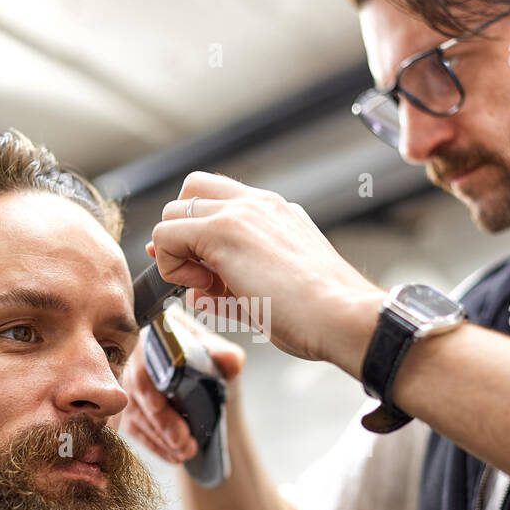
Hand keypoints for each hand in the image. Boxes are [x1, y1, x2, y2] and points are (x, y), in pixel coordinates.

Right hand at [120, 309, 245, 463]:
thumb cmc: (213, 369)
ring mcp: (129, 384)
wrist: (209, 393)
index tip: (157, 404)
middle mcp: (136, 356)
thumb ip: (228, 357)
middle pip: (138, 389)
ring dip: (160, 437)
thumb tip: (230, 360)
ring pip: (135, 413)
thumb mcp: (225, 360)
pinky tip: (173, 455)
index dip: (147, 380)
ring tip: (186, 452)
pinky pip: (136, 429)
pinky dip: (155, 445)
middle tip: (182, 440)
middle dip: (160, 419)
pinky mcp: (131, 409)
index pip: (145, 354)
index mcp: (158, 332)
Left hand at [149, 172, 384, 373]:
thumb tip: (196, 293)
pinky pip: (165, 235)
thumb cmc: (319, 314)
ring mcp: (241, 212)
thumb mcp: (270, 293)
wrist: (344, 316)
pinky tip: (206, 289)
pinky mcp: (225, 230)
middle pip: (188, 194)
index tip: (201, 271)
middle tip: (202, 277)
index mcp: (273, 213)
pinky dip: (171, 265)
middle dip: (182, 236)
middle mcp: (257, 204)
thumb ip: (229, 289)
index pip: (215, 198)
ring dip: (175, 252)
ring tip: (208, 287)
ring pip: (171, 212)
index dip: (194, 230)